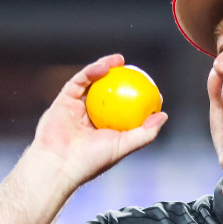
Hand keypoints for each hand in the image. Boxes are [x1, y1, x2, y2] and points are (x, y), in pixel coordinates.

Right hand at [28, 54, 167, 191]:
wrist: (59, 163)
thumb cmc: (92, 159)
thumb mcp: (124, 146)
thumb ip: (145, 133)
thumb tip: (163, 116)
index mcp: (105, 131)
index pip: (124, 111)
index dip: (136, 98)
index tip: (150, 89)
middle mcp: (91, 118)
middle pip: (108, 95)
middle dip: (121, 79)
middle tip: (134, 70)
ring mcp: (76, 109)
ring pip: (93, 84)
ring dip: (105, 69)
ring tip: (119, 60)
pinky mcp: (63, 101)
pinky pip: (79, 82)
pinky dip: (91, 72)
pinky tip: (105, 66)